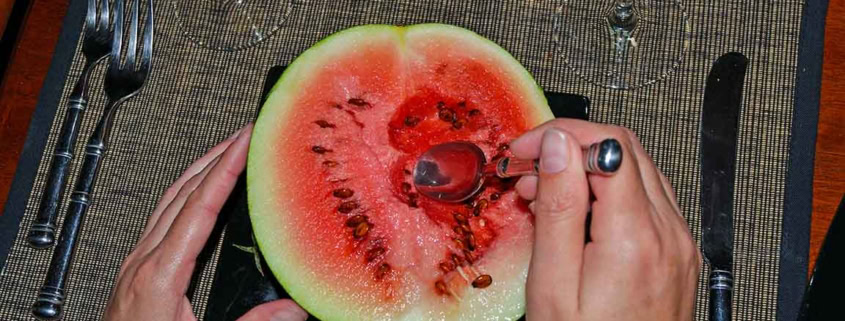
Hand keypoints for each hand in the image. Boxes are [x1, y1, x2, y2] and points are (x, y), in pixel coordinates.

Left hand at [103, 124, 307, 320]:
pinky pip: (161, 217)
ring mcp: (135, 263)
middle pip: (181, 192)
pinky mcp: (135, 270)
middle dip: (215, 157)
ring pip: (168, 200)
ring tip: (227, 153)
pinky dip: (185, 195)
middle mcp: (143, 261)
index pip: (199, 206)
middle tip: (245, 135)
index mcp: (161, 274)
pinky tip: (198, 196)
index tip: (245, 142)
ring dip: (199, 171)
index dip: (225, 169)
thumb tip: (291, 309)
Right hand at [511, 119, 699, 319]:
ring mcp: (680, 244)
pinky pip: (647, 200)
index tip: (523, 150)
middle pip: (626, 150)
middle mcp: (669, 233)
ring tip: (543, 191)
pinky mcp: (679, 255)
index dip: (560, 135)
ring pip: (638, 170)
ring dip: (588, 167)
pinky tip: (577, 212)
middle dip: (571, 146)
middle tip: (527, 168)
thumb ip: (558, 210)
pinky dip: (609, 190)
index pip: (607, 146)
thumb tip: (559, 147)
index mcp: (636, 237)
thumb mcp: (554, 286)